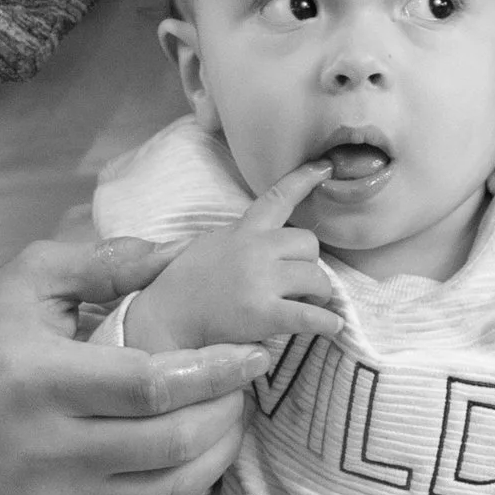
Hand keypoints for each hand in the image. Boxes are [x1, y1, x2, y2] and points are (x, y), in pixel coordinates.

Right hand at [0, 233, 270, 494]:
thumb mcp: (28, 279)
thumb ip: (107, 263)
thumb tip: (180, 255)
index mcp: (41, 380)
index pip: (152, 386)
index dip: (215, 372)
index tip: (254, 354)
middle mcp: (43, 451)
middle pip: (170, 445)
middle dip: (225, 415)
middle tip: (243, 389)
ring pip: (164, 494)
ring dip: (214, 458)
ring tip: (227, 423)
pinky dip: (175, 493)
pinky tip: (187, 459)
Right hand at [124, 164, 345, 355]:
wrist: (164, 319)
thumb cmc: (182, 285)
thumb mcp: (208, 245)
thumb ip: (238, 238)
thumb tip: (263, 240)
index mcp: (241, 231)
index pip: (276, 199)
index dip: (304, 180)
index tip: (326, 168)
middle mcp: (254, 249)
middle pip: (309, 243)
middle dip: (311, 263)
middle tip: (302, 284)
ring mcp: (260, 280)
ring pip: (317, 278)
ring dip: (319, 294)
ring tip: (307, 305)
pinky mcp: (263, 313)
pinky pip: (310, 316)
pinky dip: (327, 323)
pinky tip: (331, 327)